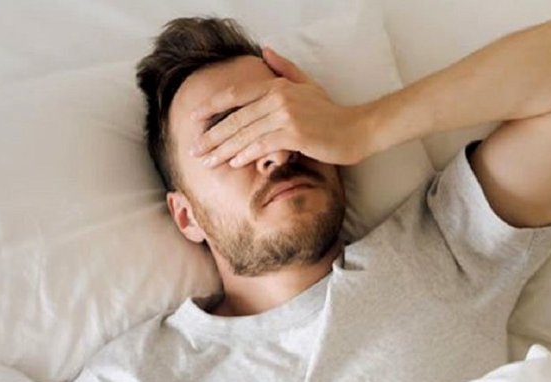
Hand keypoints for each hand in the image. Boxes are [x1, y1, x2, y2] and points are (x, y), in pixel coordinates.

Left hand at [188, 46, 373, 167]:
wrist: (357, 129)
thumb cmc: (331, 112)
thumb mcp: (307, 85)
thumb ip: (284, 68)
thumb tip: (265, 50)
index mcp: (277, 85)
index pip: (236, 94)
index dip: (212, 105)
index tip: (194, 117)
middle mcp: (278, 97)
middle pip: (236, 118)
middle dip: (212, 136)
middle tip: (194, 149)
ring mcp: (285, 115)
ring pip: (245, 134)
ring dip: (223, 150)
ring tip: (207, 162)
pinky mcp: (293, 134)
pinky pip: (262, 145)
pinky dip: (246, 154)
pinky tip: (234, 162)